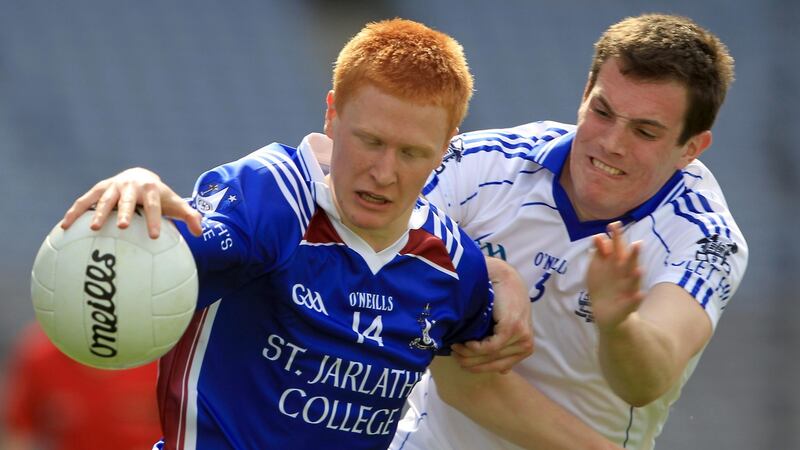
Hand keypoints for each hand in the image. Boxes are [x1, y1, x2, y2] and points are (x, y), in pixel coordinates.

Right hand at [60, 167, 202, 237]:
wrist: (141, 176)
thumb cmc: (160, 197)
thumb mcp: (175, 204)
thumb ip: (189, 217)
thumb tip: (200, 233)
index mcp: (150, 190)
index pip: (153, 205)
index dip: (154, 219)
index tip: (154, 236)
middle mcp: (130, 186)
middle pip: (127, 199)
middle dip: (125, 211)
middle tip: (123, 226)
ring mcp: (112, 186)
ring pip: (104, 199)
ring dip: (98, 213)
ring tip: (92, 229)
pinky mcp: (98, 190)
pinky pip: (84, 201)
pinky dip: (75, 212)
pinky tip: (65, 227)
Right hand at [452, 257, 533, 373]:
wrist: (502, 277)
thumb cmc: (500, 300)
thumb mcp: (504, 325)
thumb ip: (503, 346)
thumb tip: (503, 371)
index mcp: (525, 347)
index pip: (499, 366)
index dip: (478, 367)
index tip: (461, 362)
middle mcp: (526, 345)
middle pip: (493, 363)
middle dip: (471, 363)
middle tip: (454, 355)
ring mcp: (521, 337)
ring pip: (490, 356)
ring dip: (468, 354)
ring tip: (455, 346)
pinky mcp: (512, 329)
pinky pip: (491, 347)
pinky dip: (475, 347)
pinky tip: (465, 342)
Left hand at [586, 222, 644, 331]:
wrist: (607, 313)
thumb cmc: (604, 286)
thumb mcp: (597, 268)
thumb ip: (599, 253)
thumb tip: (598, 236)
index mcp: (617, 265)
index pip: (618, 249)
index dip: (616, 238)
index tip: (613, 225)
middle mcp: (625, 275)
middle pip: (629, 263)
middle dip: (633, 255)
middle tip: (637, 244)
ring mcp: (627, 290)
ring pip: (633, 282)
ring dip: (637, 276)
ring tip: (640, 269)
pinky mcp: (627, 305)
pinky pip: (633, 302)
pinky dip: (636, 299)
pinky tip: (640, 294)